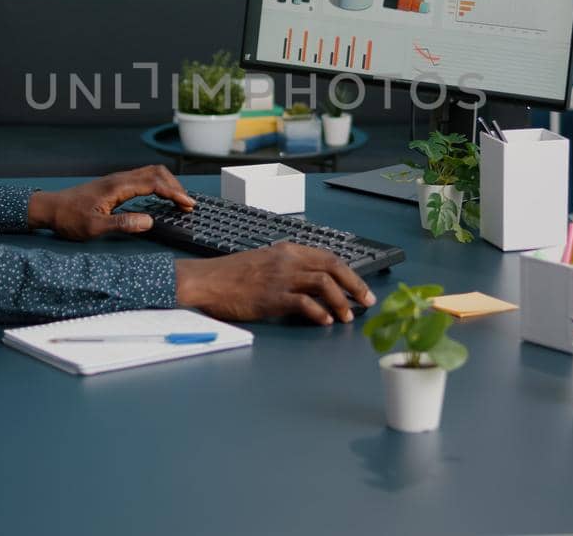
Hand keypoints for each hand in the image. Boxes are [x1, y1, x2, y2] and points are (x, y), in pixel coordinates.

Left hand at [26, 165, 194, 240]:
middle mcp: (119, 179)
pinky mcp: (115, 185)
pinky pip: (143, 178)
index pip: (154, 184)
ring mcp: (117, 180)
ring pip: (150, 173)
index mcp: (118, 187)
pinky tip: (160, 197)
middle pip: (156, 173)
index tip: (188, 205)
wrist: (50, 209)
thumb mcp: (95, 228)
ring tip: (179, 201)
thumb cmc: (69, 219)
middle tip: (187, 205)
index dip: (174, 193)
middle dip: (175, 186)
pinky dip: (158, 185)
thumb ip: (122, 224)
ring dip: (168, 184)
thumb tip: (149, 222)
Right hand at [175, 243, 376, 324]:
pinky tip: (324, 322)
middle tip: (367, 301)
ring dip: (341, 301)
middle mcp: (288, 260)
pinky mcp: (271, 296)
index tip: (360, 288)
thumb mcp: (262, 263)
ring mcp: (280, 277)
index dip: (349, 273)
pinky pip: (304, 302)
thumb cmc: (229, 276)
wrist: (204, 281)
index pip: (328, 257)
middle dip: (355, 285)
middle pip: (333, 266)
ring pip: (324, 283)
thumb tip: (310, 285)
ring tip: (347, 317)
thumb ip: (286, 269)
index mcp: (287, 250)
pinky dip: (319, 312)